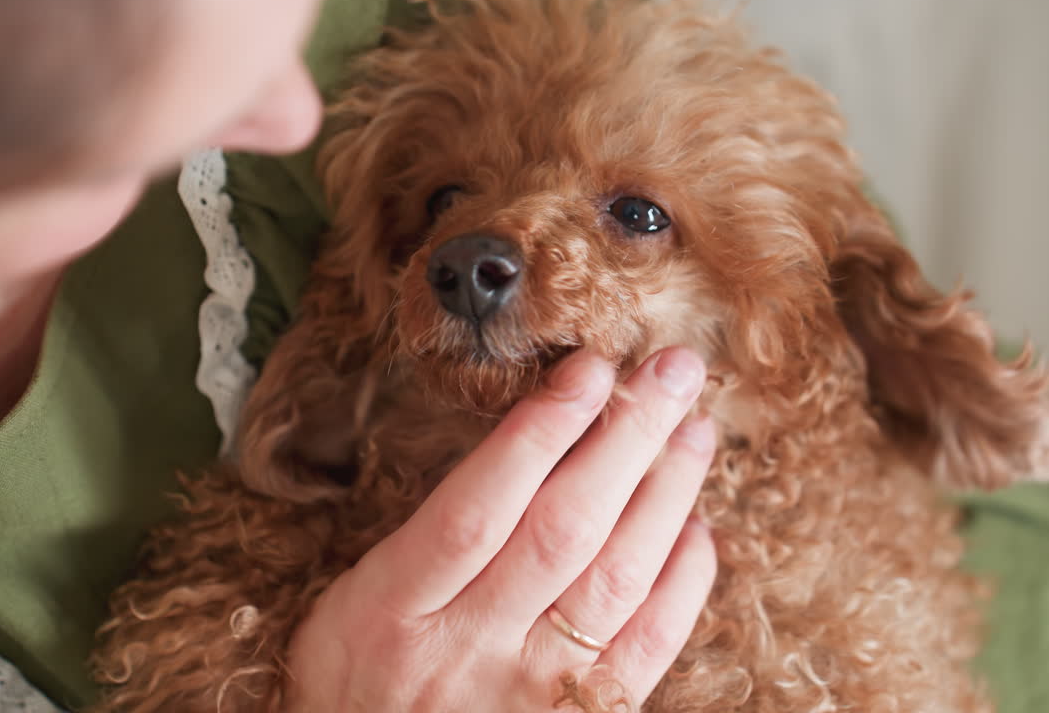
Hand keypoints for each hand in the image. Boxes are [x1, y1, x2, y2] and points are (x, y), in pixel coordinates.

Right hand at [284, 347, 717, 711]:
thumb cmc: (357, 680)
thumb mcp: (354, 599)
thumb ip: (428, 534)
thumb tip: (525, 446)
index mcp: (395, 608)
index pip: (477, 508)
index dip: (540, 433)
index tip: (588, 369)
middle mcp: (468, 650)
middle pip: (563, 529)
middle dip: (627, 439)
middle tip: (672, 371)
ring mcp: (529, 691)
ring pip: (616, 580)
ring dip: (665, 495)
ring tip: (692, 429)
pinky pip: (648, 649)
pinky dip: (681, 583)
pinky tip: (693, 526)